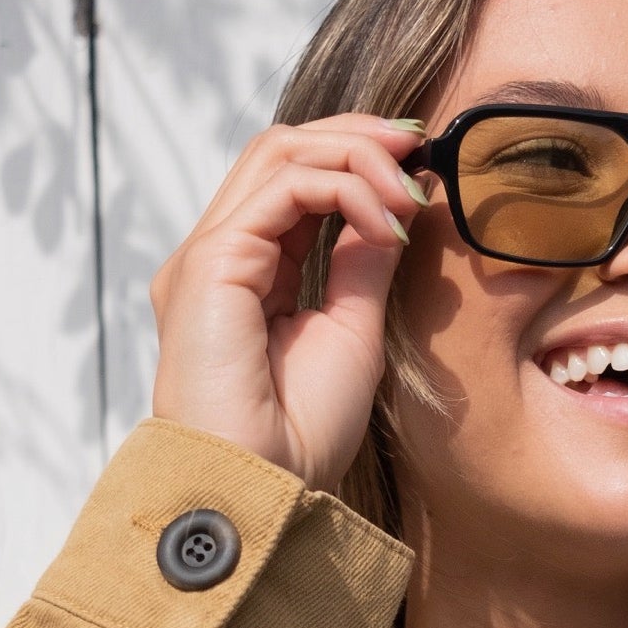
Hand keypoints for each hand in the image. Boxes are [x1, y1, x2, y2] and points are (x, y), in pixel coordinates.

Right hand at [149, 116, 427, 490]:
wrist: (265, 489)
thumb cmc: (301, 437)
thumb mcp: (351, 332)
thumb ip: (362, 264)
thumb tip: (394, 206)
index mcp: (246, 272)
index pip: (294, 179)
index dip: (356, 159)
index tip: (418, 164)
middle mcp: (220, 255)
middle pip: (282, 150)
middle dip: (357, 139)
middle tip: (419, 147)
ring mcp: (209, 256)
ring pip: (280, 153)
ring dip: (356, 156)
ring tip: (410, 188)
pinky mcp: (210, 262)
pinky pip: (283, 188)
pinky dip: (344, 189)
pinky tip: (386, 220)